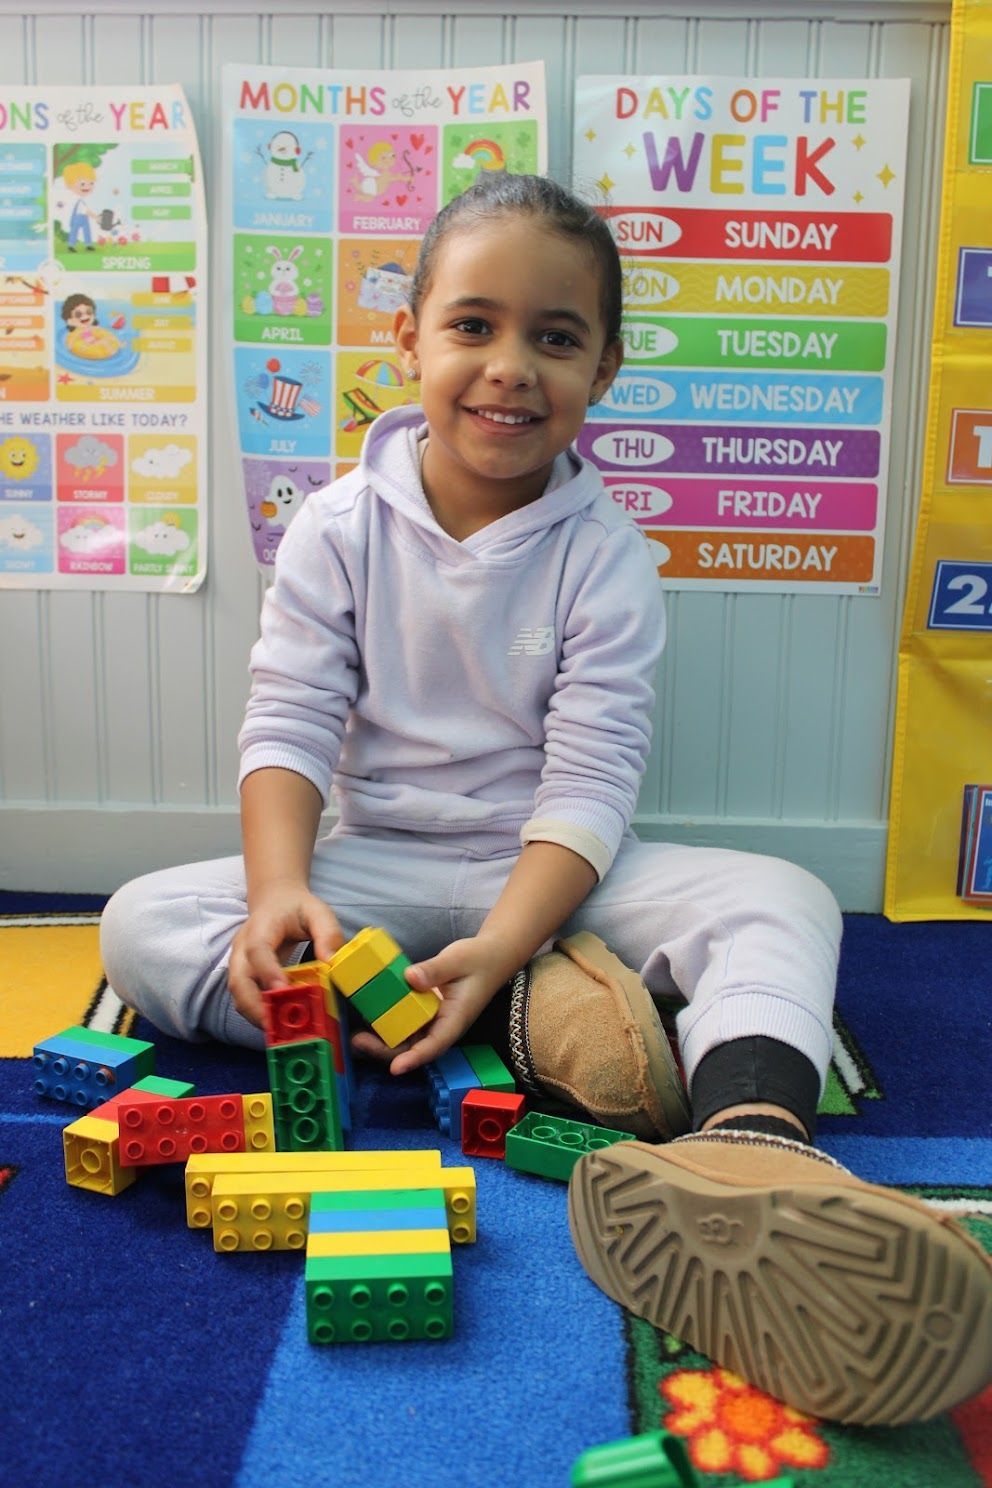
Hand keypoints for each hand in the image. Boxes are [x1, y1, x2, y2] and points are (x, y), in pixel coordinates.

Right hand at [228, 881, 343, 1028]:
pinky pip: (246, 999)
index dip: (267, 972)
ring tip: (282, 1031)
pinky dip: (260, 1013)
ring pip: (239, 995)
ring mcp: (240, 964)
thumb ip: (328, 933)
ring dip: (256, 1015)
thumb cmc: (296, 908)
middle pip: (238, 981)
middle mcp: (242, 948)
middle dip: (255, 1006)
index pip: (257, 950)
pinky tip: (281, 1023)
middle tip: (278, 1026)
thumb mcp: (318, 912)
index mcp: (260, 927)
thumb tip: (332, 963)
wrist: (275, 901)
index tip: (283, 991)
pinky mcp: (244, 977)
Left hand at [350, 935, 509, 1076]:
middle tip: (359, 1041)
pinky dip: (386, 1022)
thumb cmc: (478, 959)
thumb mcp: (458, 959)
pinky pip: (404, 1022)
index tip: (396, 1068)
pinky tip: (367, 1015)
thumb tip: (409, 978)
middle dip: (387, 1051)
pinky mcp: (424, 1010)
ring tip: (356, 1036)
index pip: (435, 1044)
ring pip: (406, 1037)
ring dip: (382, 1040)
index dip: (415, 1058)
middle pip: (414, 1047)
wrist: (491, 956)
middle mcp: (442, 1025)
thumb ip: (435, 969)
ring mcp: (432, 1019)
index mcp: (455, 1019)